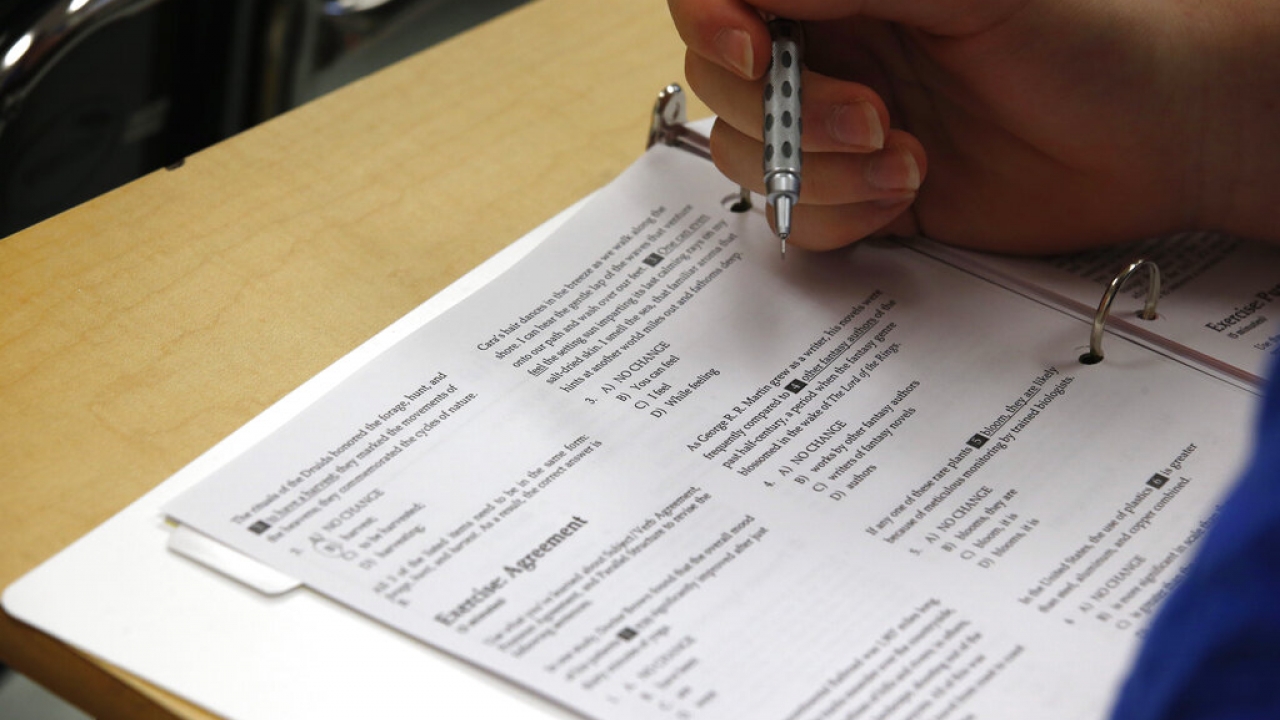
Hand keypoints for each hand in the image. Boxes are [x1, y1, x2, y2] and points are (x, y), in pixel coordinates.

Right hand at [668, 0, 1271, 253]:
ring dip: (818, 172)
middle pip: (723, 87)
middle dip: (786, 113)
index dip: (714, 24)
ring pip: (751, 160)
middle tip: (872, 116)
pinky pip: (795, 221)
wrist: (1156, 132)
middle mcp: (827, 52)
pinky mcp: (859, 199)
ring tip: (905, 159)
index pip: (721, 1)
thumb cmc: (1085, 33)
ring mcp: (836, 130)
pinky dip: (838, 217)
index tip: (753, 52)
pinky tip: (905, 194)